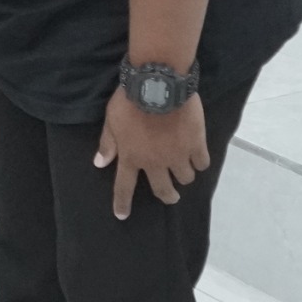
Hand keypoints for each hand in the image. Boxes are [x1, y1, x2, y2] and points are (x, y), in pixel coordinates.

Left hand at [94, 88, 209, 218]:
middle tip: (171, 196)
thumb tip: (99, 163)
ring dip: (184, 176)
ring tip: (185, 170)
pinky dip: (200, 161)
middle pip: (162, 189)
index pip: (124, 187)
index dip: (123, 203)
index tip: (122, 216)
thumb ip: (108, 143)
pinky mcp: (196, 145)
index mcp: (132, 157)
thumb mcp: (111, 120)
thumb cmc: (130, 100)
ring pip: (185, 178)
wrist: (158, 85)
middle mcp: (155, 163)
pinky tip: (198, 156)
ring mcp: (178, 156)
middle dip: (167, 196)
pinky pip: (202, 163)